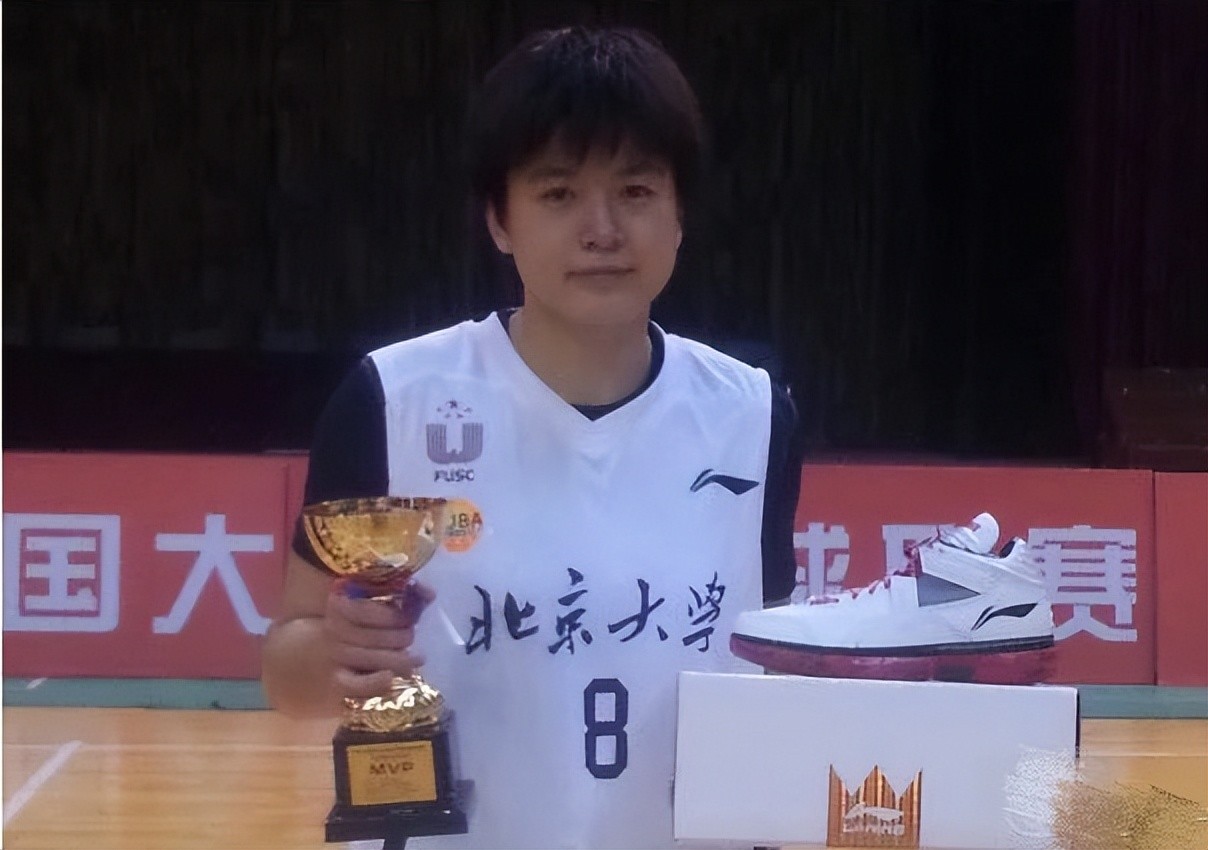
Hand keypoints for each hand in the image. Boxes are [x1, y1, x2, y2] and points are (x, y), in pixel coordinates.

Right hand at [323, 580, 434, 699]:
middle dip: (401, 636)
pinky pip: (358, 686)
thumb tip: (429, 592)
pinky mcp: (335, 685)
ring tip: (417, 658)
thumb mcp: (352, 612)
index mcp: (337, 609)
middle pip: (375, 635)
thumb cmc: (334, 632)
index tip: (410, 615)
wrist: (292, 668)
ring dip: (400, 659)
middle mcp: (334, 633)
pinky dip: (375, 682)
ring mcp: (335, 660)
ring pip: (372, 659)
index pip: (367, 610)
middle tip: (411, 635)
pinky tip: (391, 677)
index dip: (394, 614)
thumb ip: (392, 599)